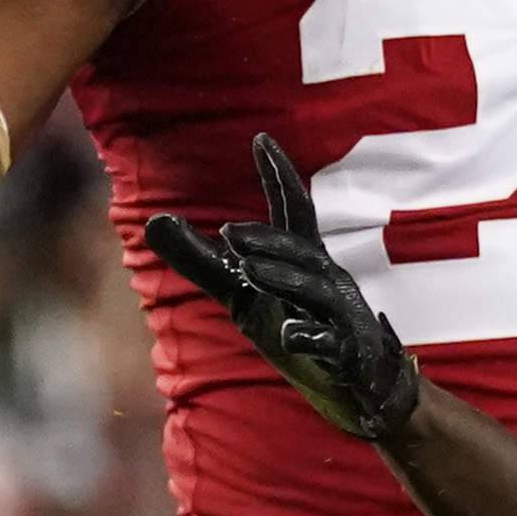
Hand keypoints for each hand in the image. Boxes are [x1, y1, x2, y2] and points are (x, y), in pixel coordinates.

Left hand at [145, 137, 419, 443]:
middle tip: (227, 230)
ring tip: (248, 268)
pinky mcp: (348, 350)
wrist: (363, 377)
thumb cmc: (303, 323)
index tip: (261, 139)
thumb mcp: (241, 292)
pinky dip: (310, 336)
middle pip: (301, 249)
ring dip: (282, 278)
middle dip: (268, 238)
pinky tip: (288, 334)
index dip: (280, 175)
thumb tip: (153, 222)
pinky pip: (330, 342)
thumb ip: (202, 261)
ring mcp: (342, 314)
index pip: (294, 209)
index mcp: (305, 258)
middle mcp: (328, 278)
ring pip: (314, 289)